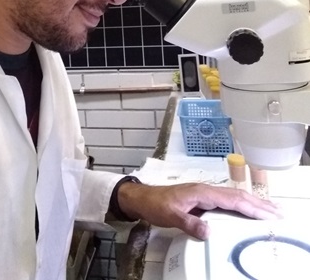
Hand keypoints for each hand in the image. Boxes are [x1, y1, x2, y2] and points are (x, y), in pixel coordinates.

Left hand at [116, 181, 280, 239]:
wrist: (143, 197)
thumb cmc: (156, 204)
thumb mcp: (171, 216)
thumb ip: (189, 223)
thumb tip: (208, 231)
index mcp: (202, 192)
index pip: (232, 200)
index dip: (251, 207)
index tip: (268, 214)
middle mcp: (206, 190)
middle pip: (238, 196)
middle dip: (258, 204)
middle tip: (278, 212)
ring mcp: (205, 194)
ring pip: (234, 197)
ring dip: (252, 203)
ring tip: (269, 210)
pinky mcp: (202, 199)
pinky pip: (227, 201)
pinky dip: (241, 205)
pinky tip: (246, 211)